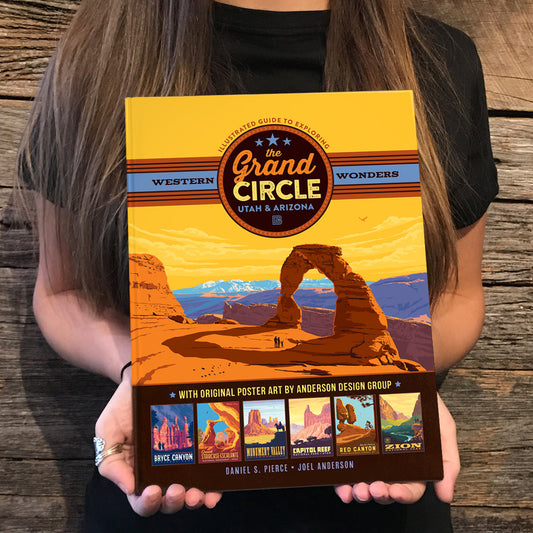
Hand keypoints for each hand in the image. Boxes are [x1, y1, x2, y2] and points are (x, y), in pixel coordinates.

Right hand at [95, 372, 221, 515]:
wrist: (144, 380)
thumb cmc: (123, 406)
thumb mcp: (107, 431)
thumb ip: (111, 462)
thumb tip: (129, 488)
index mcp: (135, 474)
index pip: (141, 500)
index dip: (147, 503)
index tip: (152, 490)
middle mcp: (158, 473)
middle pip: (167, 501)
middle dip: (173, 502)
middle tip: (178, 490)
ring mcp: (179, 463)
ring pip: (189, 493)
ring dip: (193, 499)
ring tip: (196, 494)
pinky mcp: (195, 452)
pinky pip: (206, 475)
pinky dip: (212, 488)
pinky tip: (214, 491)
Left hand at [334, 394, 459, 504]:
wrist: (404, 377)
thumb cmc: (426, 404)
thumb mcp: (443, 428)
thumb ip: (448, 461)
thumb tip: (446, 496)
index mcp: (414, 468)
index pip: (409, 489)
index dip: (402, 494)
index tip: (395, 491)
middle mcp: (391, 467)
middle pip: (384, 490)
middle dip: (378, 494)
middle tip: (373, 489)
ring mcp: (371, 458)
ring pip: (363, 483)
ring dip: (359, 492)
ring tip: (356, 489)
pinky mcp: (354, 447)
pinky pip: (346, 468)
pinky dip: (342, 481)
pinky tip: (342, 483)